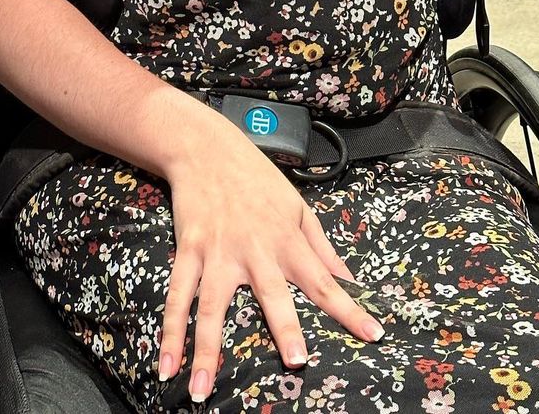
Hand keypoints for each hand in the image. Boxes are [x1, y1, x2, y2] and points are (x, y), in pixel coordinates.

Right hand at [159, 117, 383, 401]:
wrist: (207, 149)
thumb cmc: (258, 179)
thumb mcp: (298, 206)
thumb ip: (323, 246)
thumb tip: (350, 279)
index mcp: (288, 239)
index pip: (324, 279)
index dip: (349, 308)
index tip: (372, 335)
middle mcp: (255, 249)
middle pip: (272, 294)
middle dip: (285, 327)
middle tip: (297, 363)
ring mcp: (219, 252)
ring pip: (212, 306)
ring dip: (207, 350)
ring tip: (201, 391)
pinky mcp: (190, 250)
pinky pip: (177, 296)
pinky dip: (169, 332)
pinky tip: (166, 365)